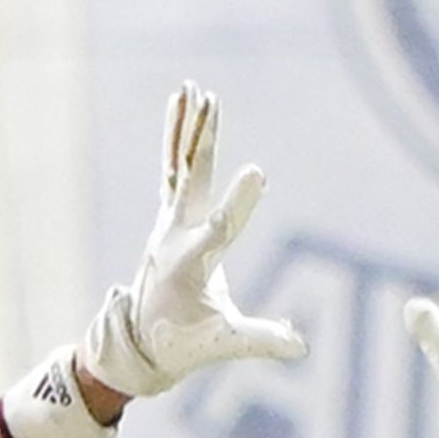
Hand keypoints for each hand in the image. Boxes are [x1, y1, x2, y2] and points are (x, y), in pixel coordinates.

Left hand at [2, 86, 306, 437]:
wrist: (139, 343)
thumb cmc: (185, 344)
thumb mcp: (223, 344)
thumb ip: (261, 341)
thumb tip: (300, 348)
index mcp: (193, 264)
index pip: (220, 228)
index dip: (239, 203)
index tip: (258, 173)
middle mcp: (176, 237)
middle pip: (192, 181)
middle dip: (203, 142)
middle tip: (211, 103)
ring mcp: (169, 223)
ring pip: (180, 166)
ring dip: (188, 128)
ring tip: (194, 90)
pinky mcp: (169, 216)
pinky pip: (173, 168)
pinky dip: (178, 137)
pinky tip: (183, 103)